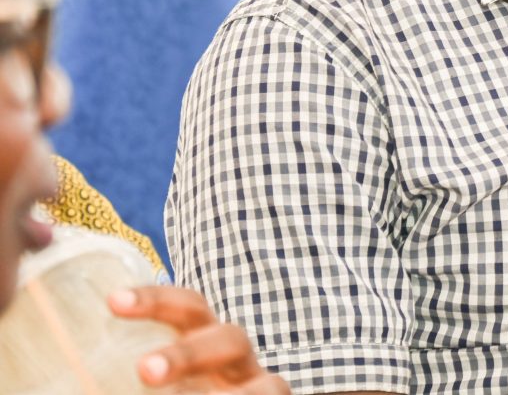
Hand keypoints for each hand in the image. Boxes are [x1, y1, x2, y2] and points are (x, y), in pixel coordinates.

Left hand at [109, 287, 288, 393]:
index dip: (156, 300)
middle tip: (146, 371)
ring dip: (228, 392)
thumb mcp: (160, 382)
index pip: (189, 309)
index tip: (113, 302)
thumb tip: (65, 381)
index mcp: (207, 345)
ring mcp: (264, 391)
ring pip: (266, 385)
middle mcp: (241, 365)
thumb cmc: (191, 391)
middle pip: (231, 338)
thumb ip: (124, 373)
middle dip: (191, 352)